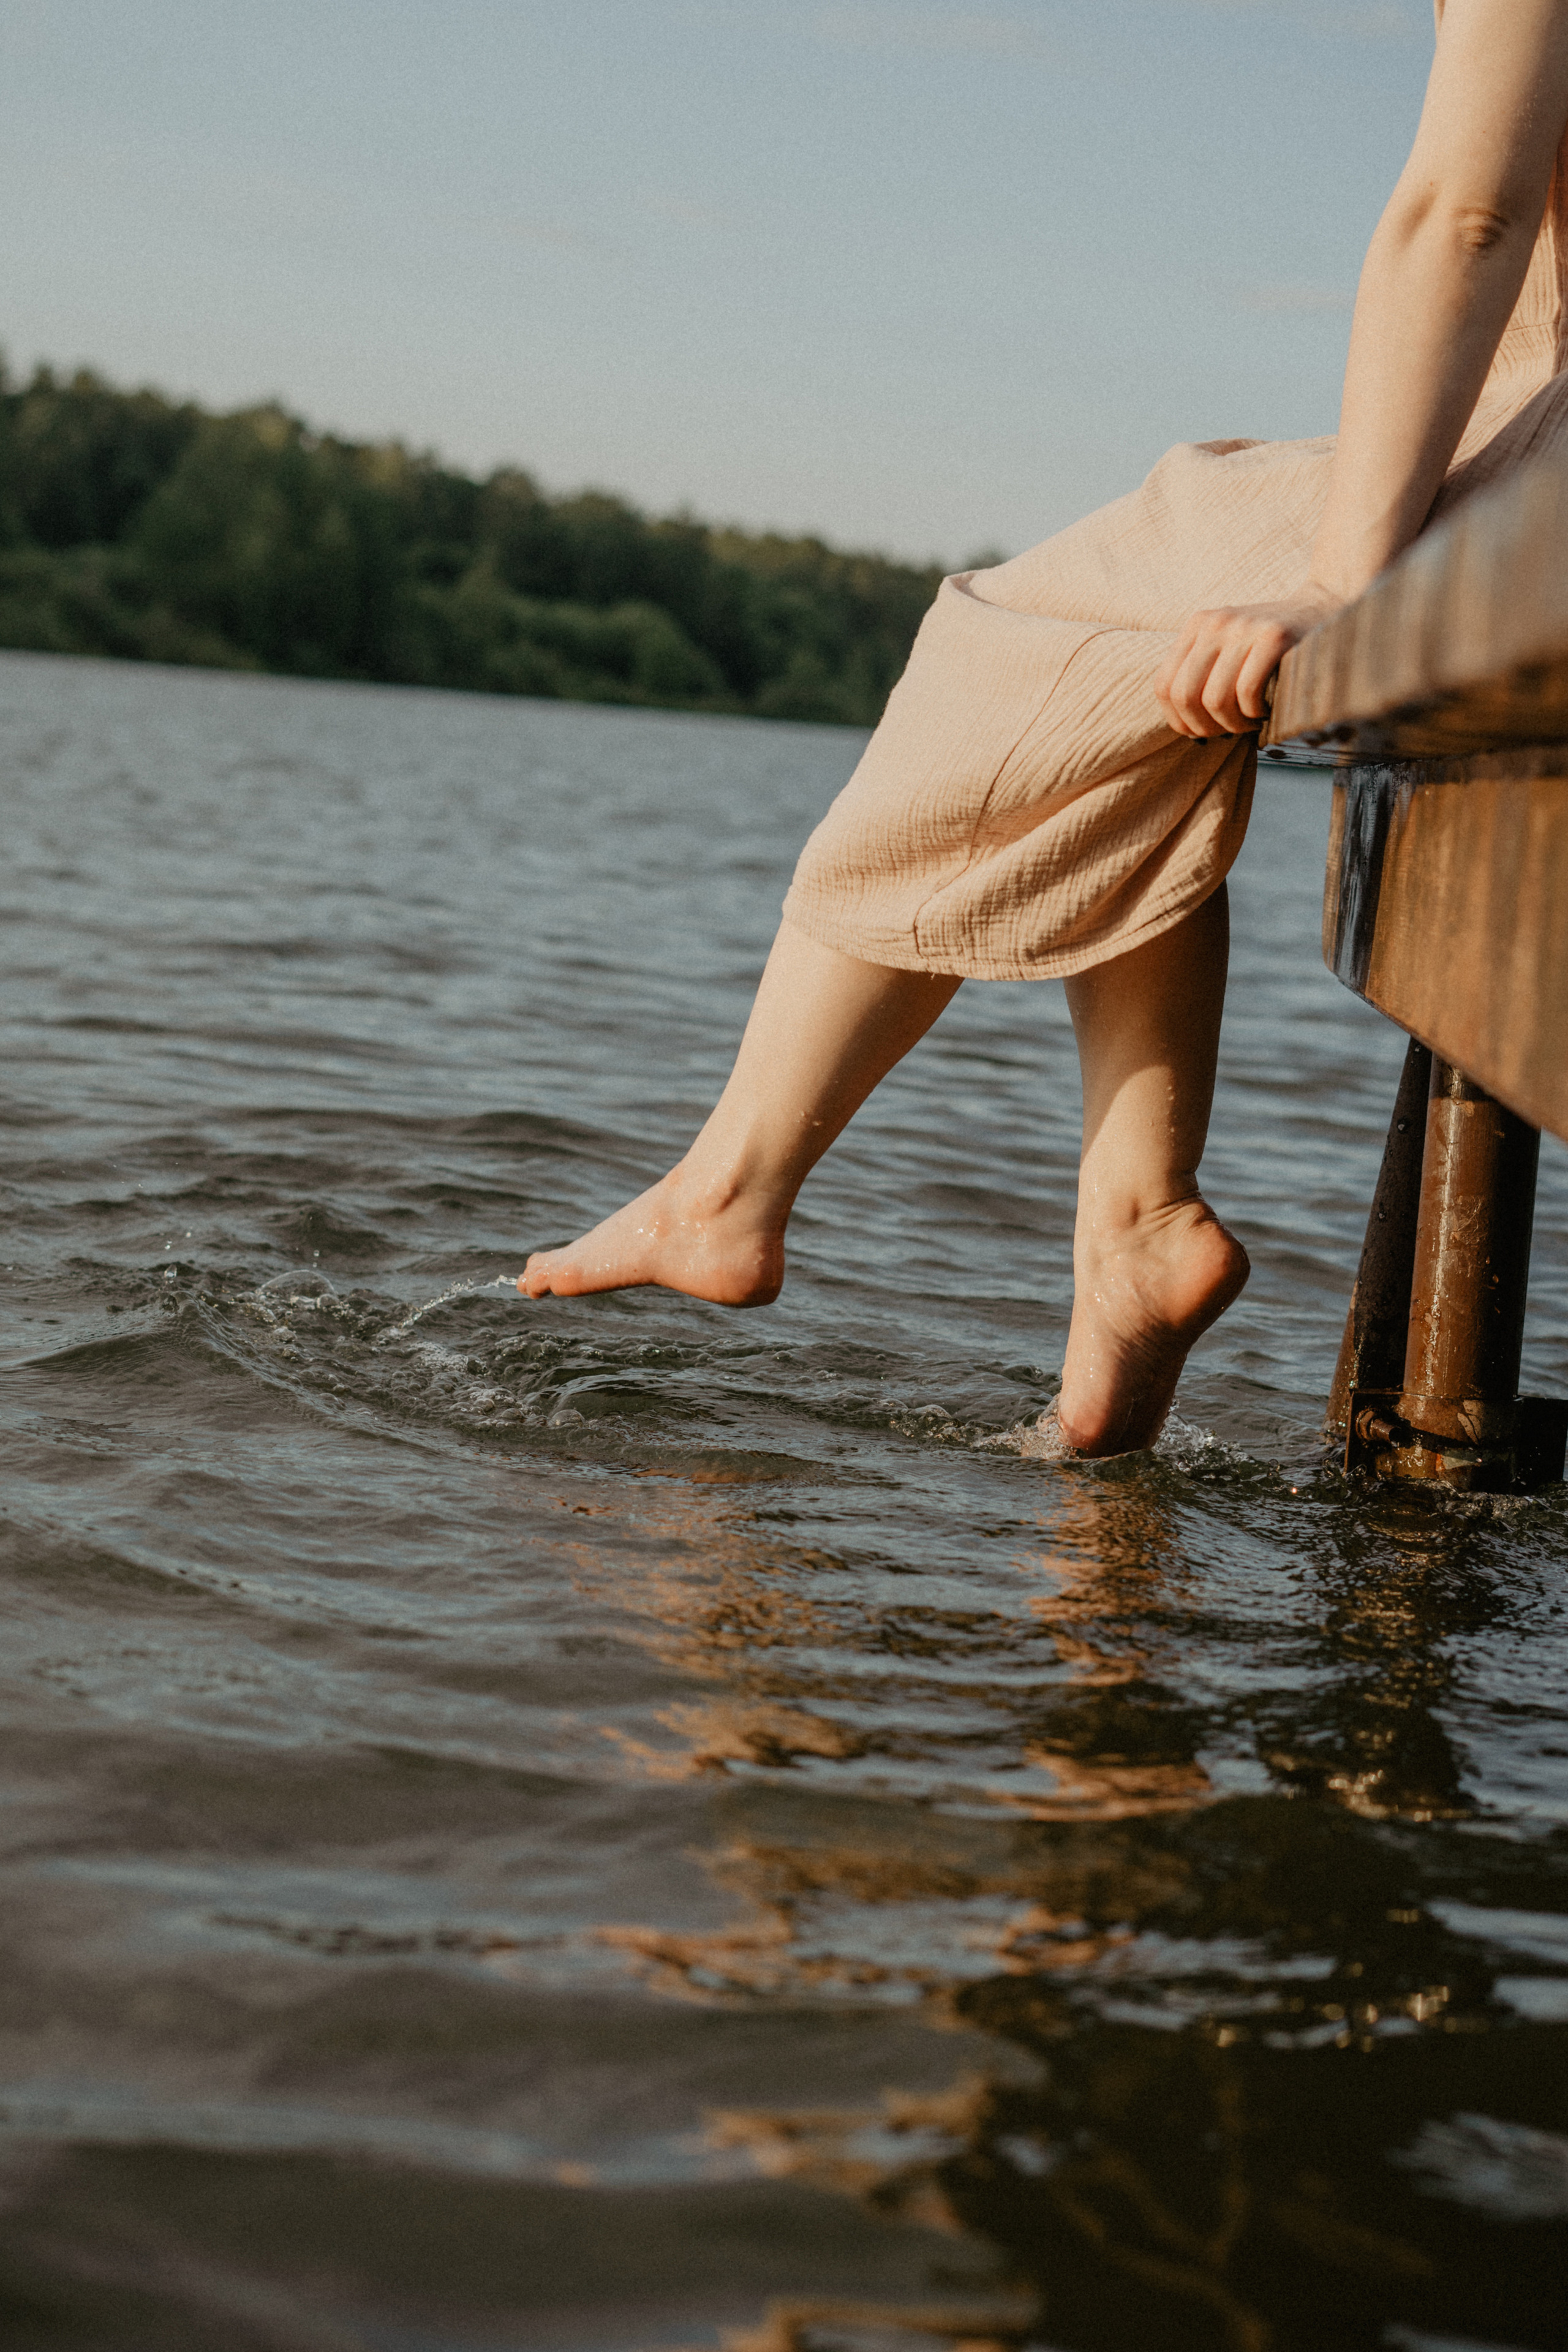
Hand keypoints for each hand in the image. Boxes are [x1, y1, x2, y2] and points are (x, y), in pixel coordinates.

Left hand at [1155, 588, 1341, 739]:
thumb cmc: (1272, 646)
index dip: (1179, 720)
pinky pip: (1246, 692)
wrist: (1323, 608)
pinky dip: (1254, 713)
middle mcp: (1214, 623)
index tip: (1201, 732)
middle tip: (1228, 732)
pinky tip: (1266, 711)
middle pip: (1185, 696)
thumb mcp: (1229, 650)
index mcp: (1197, 626)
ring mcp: (1243, 627)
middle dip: (1205, 727)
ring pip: (1215, 700)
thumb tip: (1186, 729)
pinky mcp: (1273, 636)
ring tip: (1251, 722)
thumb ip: (1203, 676)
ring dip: (1234, 724)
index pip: (1164, 686)